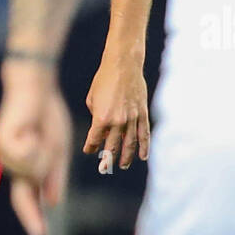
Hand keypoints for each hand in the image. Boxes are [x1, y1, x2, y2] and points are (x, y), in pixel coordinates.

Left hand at [0, 66, 71, 234]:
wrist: (36, 89)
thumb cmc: (47, 116)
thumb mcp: (58, 150)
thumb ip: (54, 177)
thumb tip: (52, 203)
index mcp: (25, 168)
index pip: (27, 199)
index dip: (33, 217)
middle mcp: (11, 165)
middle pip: (35, 183)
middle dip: (48, 165)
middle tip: (45, 137)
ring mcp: (3, 155)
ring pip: (32, 171)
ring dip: (43, 153)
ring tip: (37, 131)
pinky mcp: (1, 144)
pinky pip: (26, 158)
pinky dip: (34, 145)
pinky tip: (30, 129)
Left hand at [83, 52, 148, 170]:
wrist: (123, 65)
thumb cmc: (103, 79)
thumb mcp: (92, 98)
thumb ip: (95, 116)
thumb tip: (100, 128)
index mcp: (101, 118)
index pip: (94, 140)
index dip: (91, 147)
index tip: (90, 151)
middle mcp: (117, 121)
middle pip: (112, 147)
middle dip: (107, 160)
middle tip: (104, 169)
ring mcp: (131, 118)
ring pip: (129, 144)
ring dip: (126, 157)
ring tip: (122, 165)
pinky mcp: (142, 113)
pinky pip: (144, 134)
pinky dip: (144, 146)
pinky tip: (143, 157)